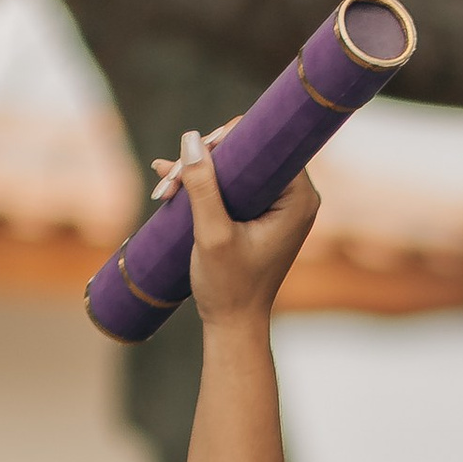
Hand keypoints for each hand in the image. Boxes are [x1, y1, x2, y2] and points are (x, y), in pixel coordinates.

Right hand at [157, 122, 320, 327]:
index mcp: (298, 198)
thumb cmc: (229, 287)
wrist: (234, 323)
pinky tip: (169, 184)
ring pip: (235, 167)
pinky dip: (202, 185)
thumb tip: (191, 138)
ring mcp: (278, 204)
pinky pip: (232, 185)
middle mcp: (295, 196)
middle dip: (205, 159)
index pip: (266, 143)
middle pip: (248, 152)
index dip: (228, 140)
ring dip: (197, 173)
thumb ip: (203, 187)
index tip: (195, 155)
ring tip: (164, 190)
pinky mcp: (260, 213)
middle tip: (170, 178)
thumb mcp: (212, 235)